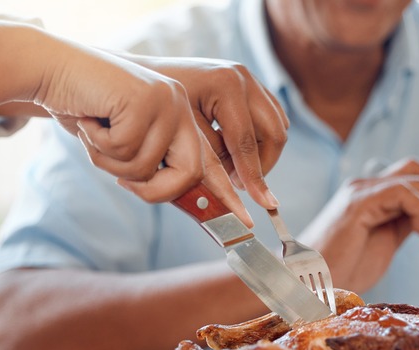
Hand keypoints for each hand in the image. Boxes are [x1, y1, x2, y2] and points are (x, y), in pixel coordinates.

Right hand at [35, 42, 252, 224]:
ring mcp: (167, 99)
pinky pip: (125, 148)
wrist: (54, 71)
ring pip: (148, 165)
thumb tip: (179, 199)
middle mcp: (182, 107)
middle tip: (122, 182)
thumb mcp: (126, 147)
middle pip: (190, 173)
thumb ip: (153, 168)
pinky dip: (98, 142)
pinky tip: (90, 119)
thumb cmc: (87, 112)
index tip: (245, 222)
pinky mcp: (146, 97)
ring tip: (97, 133)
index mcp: (183, 119)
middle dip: (154, 190)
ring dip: (111, 161)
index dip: (226, 194)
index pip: (211, 163)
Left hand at [136, 57, 288, 209]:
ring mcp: (247, 77)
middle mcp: (242, 77)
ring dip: (262, 152)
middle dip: (263, 165)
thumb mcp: (182, 136)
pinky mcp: (248, 83)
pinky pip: (270, 116)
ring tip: (233, 167)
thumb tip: (233, 194)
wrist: (141, 79)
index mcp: (225, 85)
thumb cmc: (154, 107)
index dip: (254, 176)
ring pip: (278, 125)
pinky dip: (259, 138)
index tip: (263, 203)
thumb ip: (210, 163)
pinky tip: (233, 149)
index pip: (247, 141)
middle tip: (239, 184)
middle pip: (275, 132)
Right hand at [298, 158, 418, 291]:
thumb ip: (403, 225)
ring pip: (417, 182)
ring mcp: (361, 192)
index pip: (413, 174)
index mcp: (371, 197)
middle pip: (418, 171)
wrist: (311, 287)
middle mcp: (365, 188)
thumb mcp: (383, 245)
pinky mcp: (359, 203)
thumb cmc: (341, 272)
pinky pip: (404, 193)